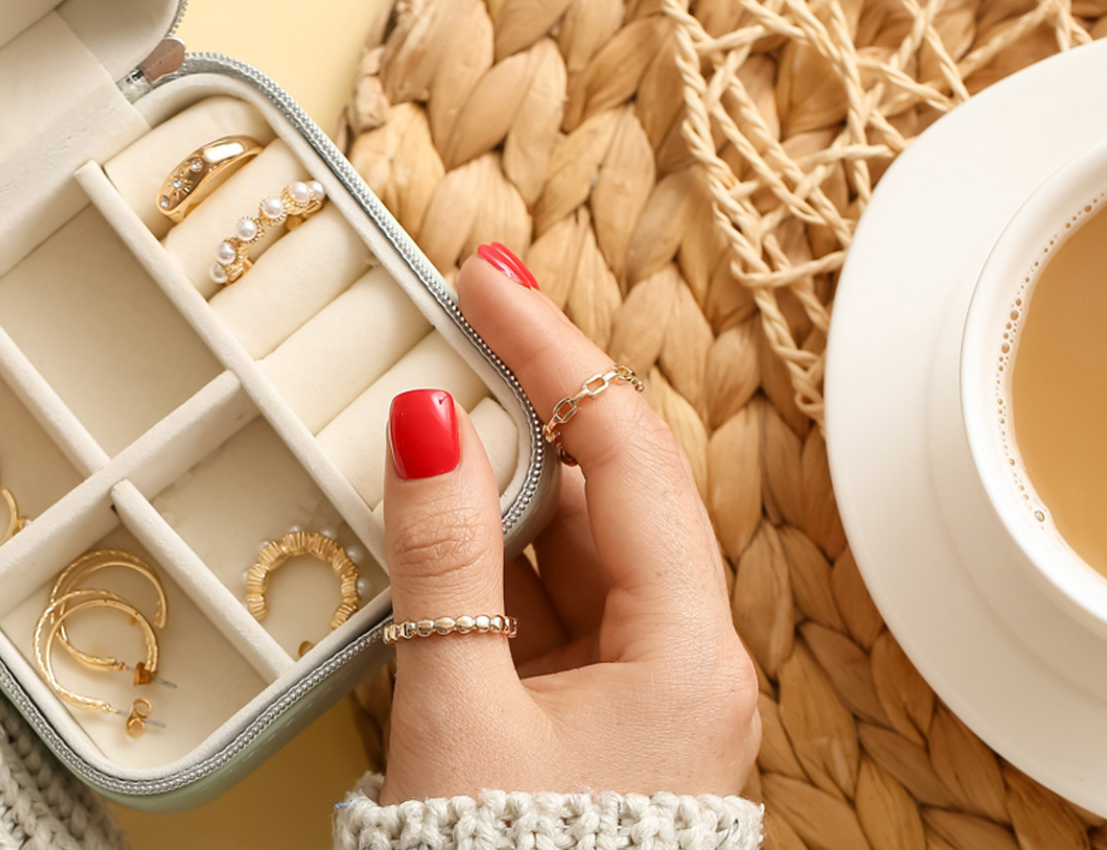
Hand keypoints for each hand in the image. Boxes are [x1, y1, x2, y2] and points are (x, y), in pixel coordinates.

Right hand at [377, 246, 759, 800]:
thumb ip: (441, 556)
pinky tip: (432, 532)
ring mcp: (644, 693)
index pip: (624, 452)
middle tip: (446, 336)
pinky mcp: (599, 721)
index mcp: (685, 648)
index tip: (487, 281)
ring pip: (574, 550)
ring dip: (499, 490)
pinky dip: (491, 566)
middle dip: (525, 413)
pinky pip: (549, 611)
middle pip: (607, 493)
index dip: (552, 353)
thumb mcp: (457, 706)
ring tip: (421, 431)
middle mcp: (684, 660)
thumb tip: (430, 423)